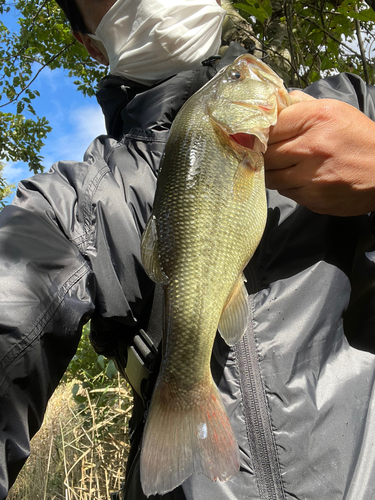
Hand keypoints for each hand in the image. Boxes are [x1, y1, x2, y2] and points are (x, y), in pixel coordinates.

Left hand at [264, 90, 374, 215]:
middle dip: (263, 154)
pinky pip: (286, 192)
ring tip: (285, 166)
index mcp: (317, 119)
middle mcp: (312, 148)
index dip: (259, 133)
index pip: (270, 126)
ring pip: (271, 177)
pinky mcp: (313, 199)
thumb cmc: (360, 139)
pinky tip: (300, 179)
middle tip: (267, 153)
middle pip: (265, 154)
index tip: (255, 136)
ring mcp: (311, 177)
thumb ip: (302, 105)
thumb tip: (275, 103)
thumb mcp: (335, 111)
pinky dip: (288, 186)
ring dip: (273, 172)